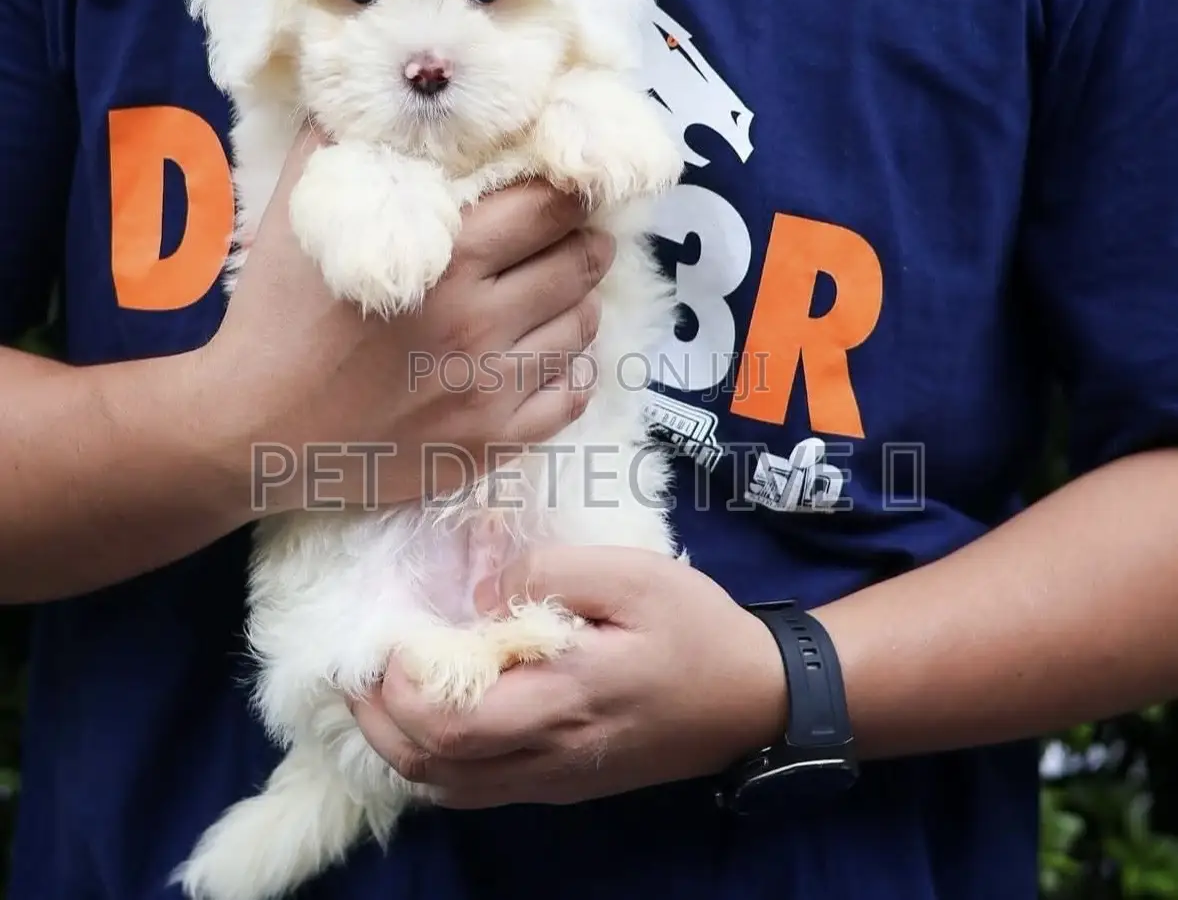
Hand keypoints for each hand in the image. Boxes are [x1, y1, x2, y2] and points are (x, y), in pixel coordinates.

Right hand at [186, 125, 613, 516]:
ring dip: (580, 303)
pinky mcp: (489, 443)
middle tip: (574, 236)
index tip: (566, 188)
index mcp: (448, 255)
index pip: (551, 205)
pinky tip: (556, 357)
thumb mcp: (304, 212)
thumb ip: (345, 142)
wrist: (248, 429)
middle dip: (583, 241)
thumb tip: (385, 91)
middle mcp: (481, 321)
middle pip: (578, 263)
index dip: (569, 190)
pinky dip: (574, 373)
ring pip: (581, 329)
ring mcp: (489, 389)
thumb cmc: (275, 315)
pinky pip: (569, 401)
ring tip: (563, 293)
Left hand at [350, 547, 787, 806]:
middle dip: (378, 719)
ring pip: (448, 788)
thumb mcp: (633, 575)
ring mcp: (555, 779)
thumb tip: (479, 584)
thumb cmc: (695, 627)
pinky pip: (477, 790)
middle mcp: (549, 754)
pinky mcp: (564, 784)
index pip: (449, 724)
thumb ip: (551, 573)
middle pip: (432, 767)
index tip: (383, 637)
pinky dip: (435, 762)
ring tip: (382, 690)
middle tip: (361, 665)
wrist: (752, 699)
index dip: (397, 689)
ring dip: (399, 745)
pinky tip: (432, 719)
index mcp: (564, 699)